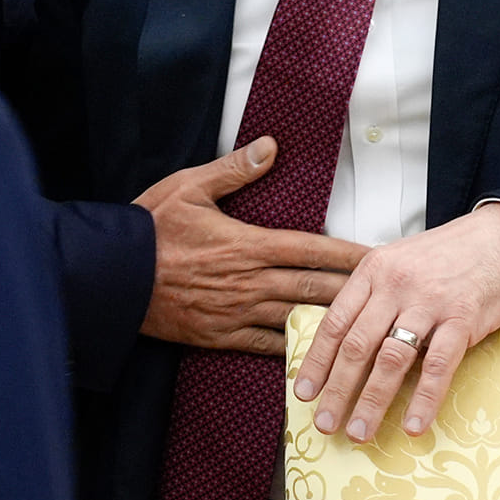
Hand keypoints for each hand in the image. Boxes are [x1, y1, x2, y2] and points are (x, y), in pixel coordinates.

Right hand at [135, 137, 369, 355]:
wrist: (110, 277)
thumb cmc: (149, 228)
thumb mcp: (189, 187)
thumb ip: (234, 170)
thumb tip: (270, 146)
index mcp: (248, 244)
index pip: (312, 249)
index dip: (349, 254)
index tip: (379, 257)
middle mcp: (250, 282)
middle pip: (315, 288)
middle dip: (356, 292)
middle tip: (389, 296)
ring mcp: (237, 313)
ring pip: (296, 319)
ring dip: (333, 323)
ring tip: (366, 329)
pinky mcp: (220, 336)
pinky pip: (266, 346)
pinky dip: (295, 349)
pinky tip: (317, 353)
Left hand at [294, 202, 499, 442]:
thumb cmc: (450, 255)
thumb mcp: (400, 262)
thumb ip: (374, 295)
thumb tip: (347, 344)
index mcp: (374, 270)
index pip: (335, 321)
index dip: (317, 361)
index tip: (304, 393)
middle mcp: (395, 285)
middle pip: (357, 345)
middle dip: (337, 390)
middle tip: (325, 424)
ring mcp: (429, 301)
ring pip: (391, 359)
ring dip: (372, 401)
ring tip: (360, 433)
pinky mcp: (462, 318)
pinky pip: (438, 365)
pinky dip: (424, 399)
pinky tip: (413, 426)